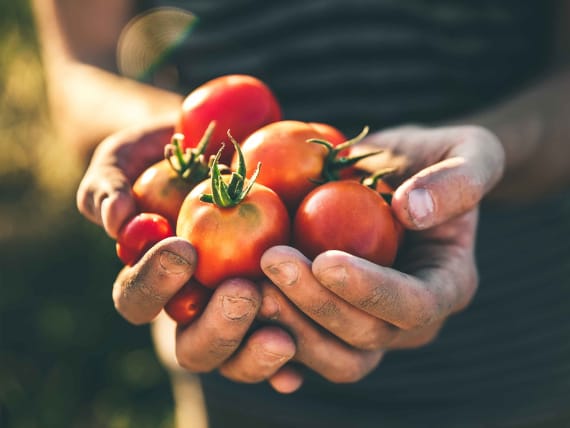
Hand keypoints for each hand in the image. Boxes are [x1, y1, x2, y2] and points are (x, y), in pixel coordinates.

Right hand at [76, 123, 301, 392]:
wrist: (229, 143)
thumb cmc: (171, 154)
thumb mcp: (130, 157)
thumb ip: (108, 184)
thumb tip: (114, 221)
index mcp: (151, 280)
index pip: (138, 300)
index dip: (155, 283)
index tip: (183, 249)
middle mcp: (193, 307)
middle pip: (192, 347)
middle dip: (216, 328)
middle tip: (242, 293)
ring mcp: (237, 315)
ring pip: (237, 360)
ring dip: (255, 354)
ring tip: (282, 335)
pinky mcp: (279, 313)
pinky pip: (286, 350)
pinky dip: (289, 365)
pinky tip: (300, 368)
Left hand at [258, 125, 504, 382]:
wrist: (398, 175)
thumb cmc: (435, 159)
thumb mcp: (469, 150)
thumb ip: (458, 179)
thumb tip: (412, 211)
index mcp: (447, 285)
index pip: (414, 306)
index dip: (370, 291)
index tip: (325, 260)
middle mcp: (409, 320)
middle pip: (365, 338)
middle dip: (315, 305)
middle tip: (271, 261)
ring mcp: (370, 326)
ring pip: (332, 355)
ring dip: (288, 325)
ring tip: (248, 282)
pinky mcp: (334, 321)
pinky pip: (303, 350)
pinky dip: (271, 340)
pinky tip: (242, 315)